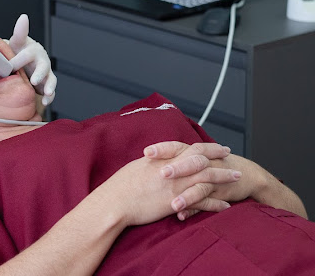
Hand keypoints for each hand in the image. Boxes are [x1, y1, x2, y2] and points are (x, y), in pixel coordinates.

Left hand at [8, 14, 55, 105]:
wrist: (26, 61)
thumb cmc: (20, 51)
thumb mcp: (17, 42)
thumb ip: (20, 32)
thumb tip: (24, 17)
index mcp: (31, 49)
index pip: (27, 51)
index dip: (22, 56)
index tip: (15, 58)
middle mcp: (41, 60)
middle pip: (43, 66)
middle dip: (39, 73)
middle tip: (33, 80)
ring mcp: (45, 72)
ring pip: (50, 79)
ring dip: (49, 86)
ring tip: (46, 93)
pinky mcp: (46, 83)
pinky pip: (50, 90)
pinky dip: (49, 96)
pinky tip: (44, 101)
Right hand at [97, 141, 239, 227]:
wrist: (115, 201)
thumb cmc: (120, 185)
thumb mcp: (138, 167)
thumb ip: (154, 163)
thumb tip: (159, 162)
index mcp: (163, 158)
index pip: (191, 148)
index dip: (207, 147)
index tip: (218, 147)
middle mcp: (173, 169)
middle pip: (203, 160)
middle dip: (220, 159)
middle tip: (231, 158)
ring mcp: (177, 185)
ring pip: (207, 178)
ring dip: (223, 178)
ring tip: (237, 178)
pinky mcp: (178, 202)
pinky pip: (203, 202)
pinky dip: (216, 204)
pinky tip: (226, 206)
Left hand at [148, 142, 306, 218]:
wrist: (244, 174)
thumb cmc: (208, 166)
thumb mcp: (189, 160)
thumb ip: (170, 161)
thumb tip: (142, 166)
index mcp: (191, 152)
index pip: (175, 146)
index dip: (162, 148)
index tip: (146, 152)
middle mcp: (202, 163)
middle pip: (189, 161)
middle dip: (176, 167)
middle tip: (162, 173)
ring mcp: (212, 178)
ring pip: (200, 184)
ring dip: (187, 194)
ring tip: (173, 204)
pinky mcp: (219, 193)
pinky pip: (208, 202)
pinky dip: (195, 208)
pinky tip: (182, 215)